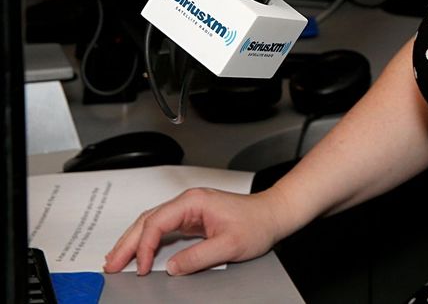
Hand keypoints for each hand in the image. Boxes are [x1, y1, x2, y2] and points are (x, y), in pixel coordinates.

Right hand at [103, 187, 286, 275]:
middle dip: (127, 243)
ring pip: (151, 223)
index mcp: (194, 202)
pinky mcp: (191, 218)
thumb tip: (171, 267)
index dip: (145, 247)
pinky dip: (146, 240)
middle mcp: (188, 202)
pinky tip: (137, 252)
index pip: (157, 223)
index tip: (140, 268)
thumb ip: (199, 257)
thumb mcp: (229, 245)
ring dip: (132, 241)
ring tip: (115, 260)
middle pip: (147, 221)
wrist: (273, 214)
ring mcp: (188, 209)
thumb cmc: (257, 223)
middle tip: (110, 265)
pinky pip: (161, 228)